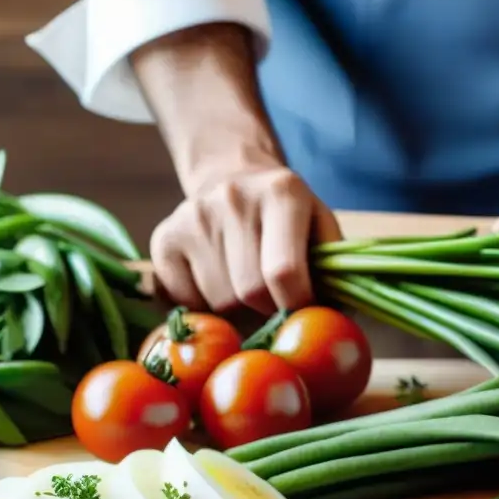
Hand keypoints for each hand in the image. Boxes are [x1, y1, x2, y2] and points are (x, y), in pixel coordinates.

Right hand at [151, 165, 340, 314]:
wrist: (233, 177)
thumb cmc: (287, 217)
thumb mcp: (320, 226)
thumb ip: (334, 269)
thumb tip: (334, 321)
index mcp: (282, 192)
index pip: (284, 272)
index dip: (296, 306)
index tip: (300, 312)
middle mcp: (233, 198)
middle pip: (249, 292)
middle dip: (266, 309)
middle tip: (273, 300)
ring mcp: (193, 217)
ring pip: (218, 302)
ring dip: (236, 310)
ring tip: (244, 286)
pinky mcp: (164, 239)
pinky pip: (186, 301)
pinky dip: (204, 306)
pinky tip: (216, 282)